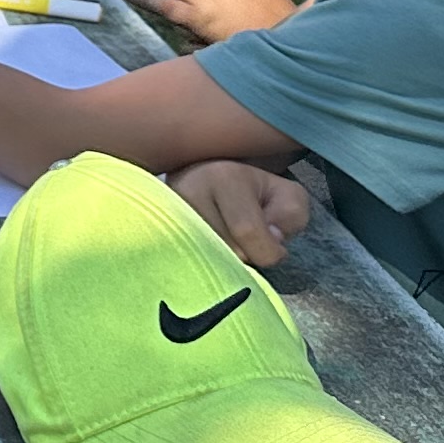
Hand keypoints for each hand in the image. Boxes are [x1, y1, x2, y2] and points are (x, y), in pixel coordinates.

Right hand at [168, 159, 310, 268]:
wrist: (209, 178)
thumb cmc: (255, 192)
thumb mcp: (288, 197)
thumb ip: (290, 218)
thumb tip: (270, 239)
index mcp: (223, 177)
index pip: (247, 231)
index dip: (269, 250)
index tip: (274, 245)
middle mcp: (186, 190)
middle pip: (225, 252)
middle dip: (244, 257)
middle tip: (246, 242)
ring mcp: (164, 211)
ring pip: (203, 261)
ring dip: (223, 263)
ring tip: (226, 242)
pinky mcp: (153, 228)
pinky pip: (182, 262)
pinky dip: (202, 265)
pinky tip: (208, 252)